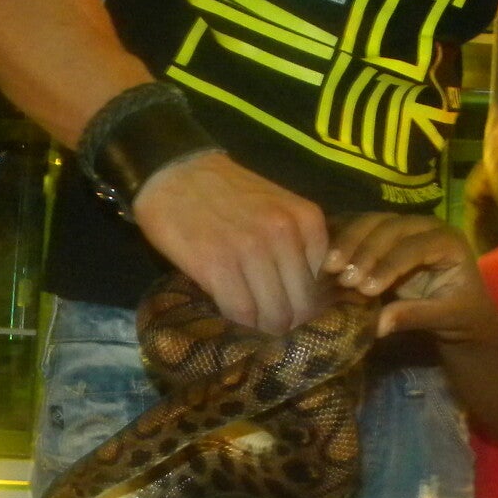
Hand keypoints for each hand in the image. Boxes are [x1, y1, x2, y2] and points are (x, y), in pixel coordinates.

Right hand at [132, 152, 326, 333]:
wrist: (176, 172)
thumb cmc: (229, 193)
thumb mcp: (279, 207)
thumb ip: (298, 244)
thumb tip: (310, 298)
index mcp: (306, 219)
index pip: (322, 284)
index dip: (307, 303)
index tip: (290, 307)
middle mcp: (284, 234)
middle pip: (300, 305)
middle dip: (287, 320)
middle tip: (271, 322)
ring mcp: (251, 250)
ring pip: (273, 313)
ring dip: (262, 325)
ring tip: (252, 321)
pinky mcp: (217, 265)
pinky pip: (240, 311)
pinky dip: (238, 321)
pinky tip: (232, 313)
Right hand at [325, 214, 497, 340]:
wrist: (459, 308)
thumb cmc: (458, 313)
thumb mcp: (444, 318)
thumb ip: (414, 316)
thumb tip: (378, 324)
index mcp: (449, 242)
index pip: (415, 247)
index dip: (389, 264)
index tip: (366, 288)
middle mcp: (427, 226)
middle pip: (392, 227)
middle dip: (365, 250)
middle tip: (342, 277)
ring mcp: (404, 225)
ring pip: (373, 222)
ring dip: (348, 241)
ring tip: (330, 268)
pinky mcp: (385, 232)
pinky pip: (361, 228)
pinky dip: (342, 239)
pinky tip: (325, 256)